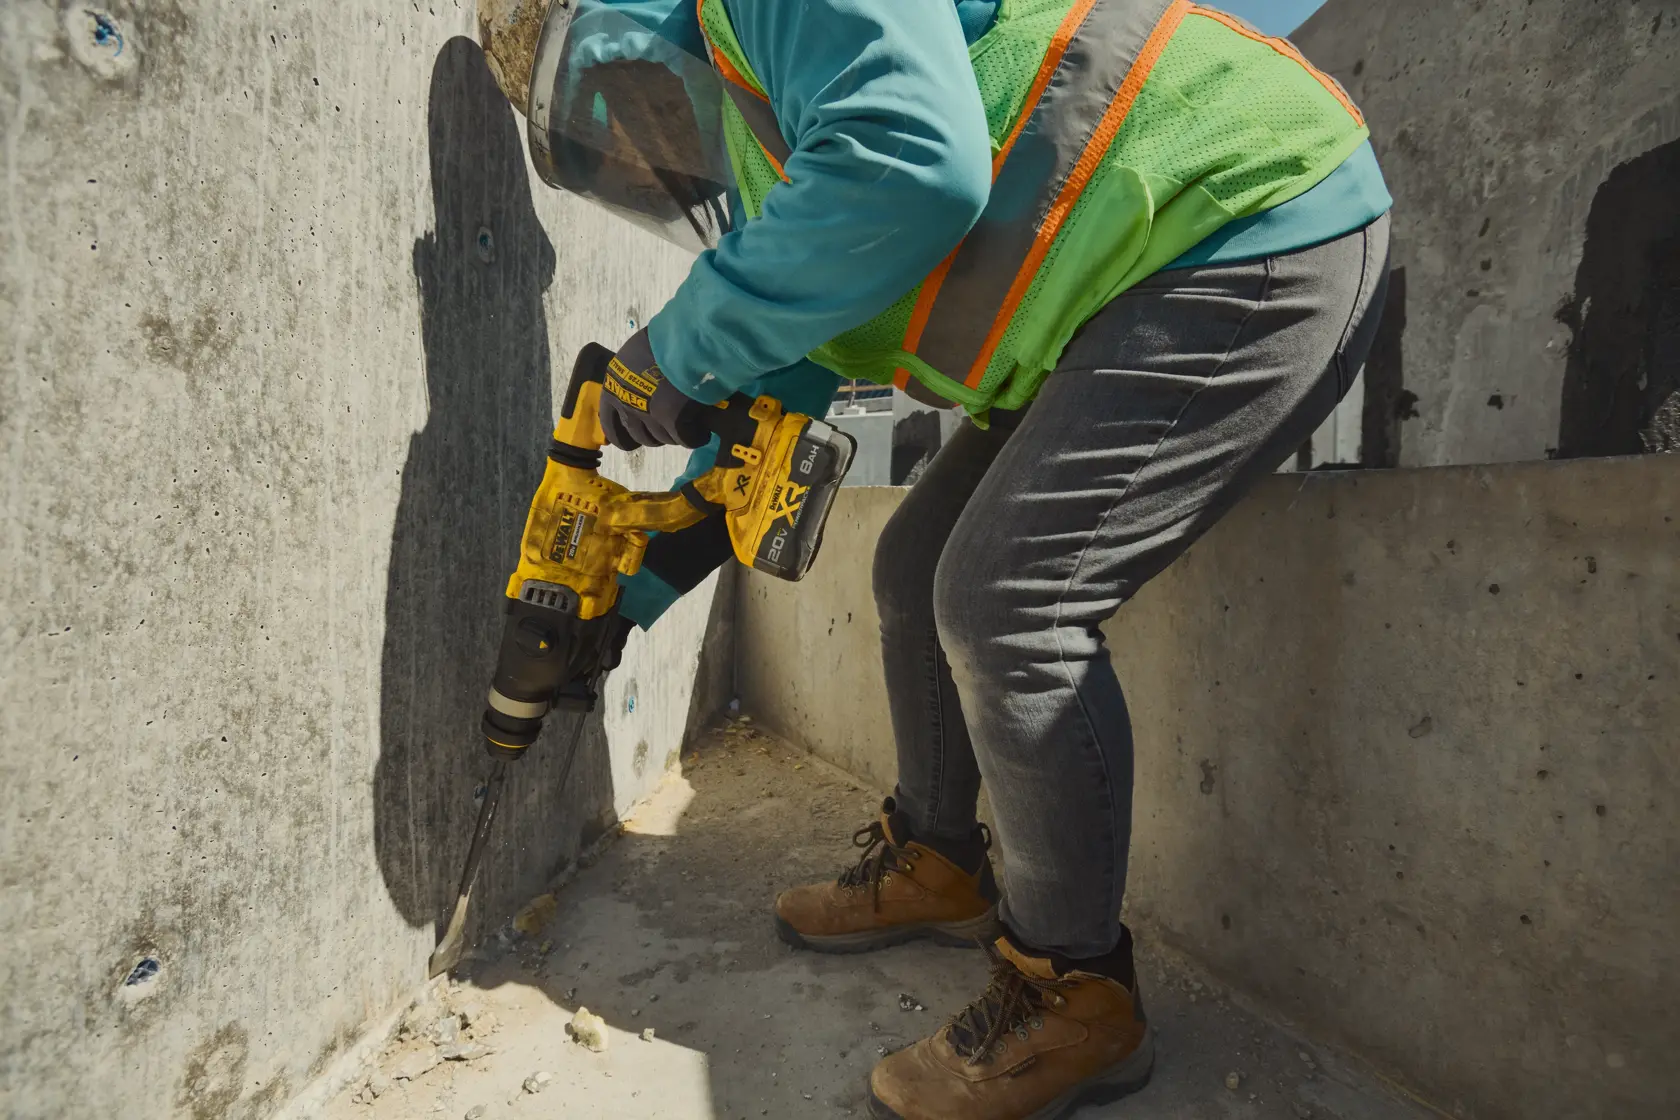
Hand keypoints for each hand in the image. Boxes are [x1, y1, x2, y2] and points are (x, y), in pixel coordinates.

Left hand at [598, 329, 706, 450]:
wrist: (684, 340)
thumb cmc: (661, 338)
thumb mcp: (637, 354)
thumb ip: (636, 374)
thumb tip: (646, 385)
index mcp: (614, 387)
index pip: (609, 423)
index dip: (620, 435)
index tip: (630, 442)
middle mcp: (628, 404)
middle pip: (639, 435)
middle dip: (653, 435)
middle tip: (668, 428)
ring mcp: (650, 416)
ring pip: (662, 439)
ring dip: (674, 436)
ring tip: (689, 426)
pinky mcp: (674, 422)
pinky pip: (686, 439)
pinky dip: (695, 437)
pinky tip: (702, 432)